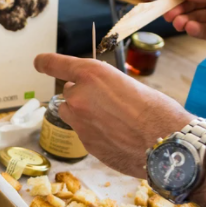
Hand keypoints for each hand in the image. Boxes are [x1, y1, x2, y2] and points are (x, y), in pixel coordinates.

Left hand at [33, 54, 191, 177]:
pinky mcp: (85, 143)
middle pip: (69, 92)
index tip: (39, 62)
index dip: (46, 62)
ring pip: (73, 114)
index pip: (57, 64)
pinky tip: (119, 136)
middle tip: (110, 103)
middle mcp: (78, 96)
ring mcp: (79, 122)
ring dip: (85, 114)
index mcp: (91, 74)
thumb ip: (104, 88)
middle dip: (83, 95)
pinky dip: (96, 133)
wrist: (166, 145)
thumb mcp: (128, 85)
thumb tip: (98, 97)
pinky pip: (85, 133)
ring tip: (114, 121)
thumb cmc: (157, 111)